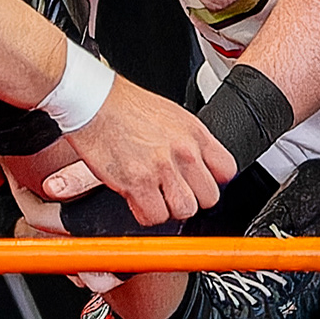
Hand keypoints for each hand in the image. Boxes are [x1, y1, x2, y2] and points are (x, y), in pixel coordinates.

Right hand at [51, 78, 232, 227]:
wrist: (93, 102)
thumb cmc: (125, 107)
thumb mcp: (171, 115)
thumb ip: (189, 140)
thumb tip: (199, 162)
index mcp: (195, 133)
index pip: (227, 171)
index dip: (213, 181)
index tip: (199, 183)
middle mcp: (183, 151)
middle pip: (209, 197)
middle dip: (191, 199)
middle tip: (172, 192)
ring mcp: (162, 168)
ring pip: (184, 211)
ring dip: (169, 209)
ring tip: (154, 196)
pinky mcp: (137, 183)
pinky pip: (154, 216)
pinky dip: (145, 214)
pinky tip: (137, 199)